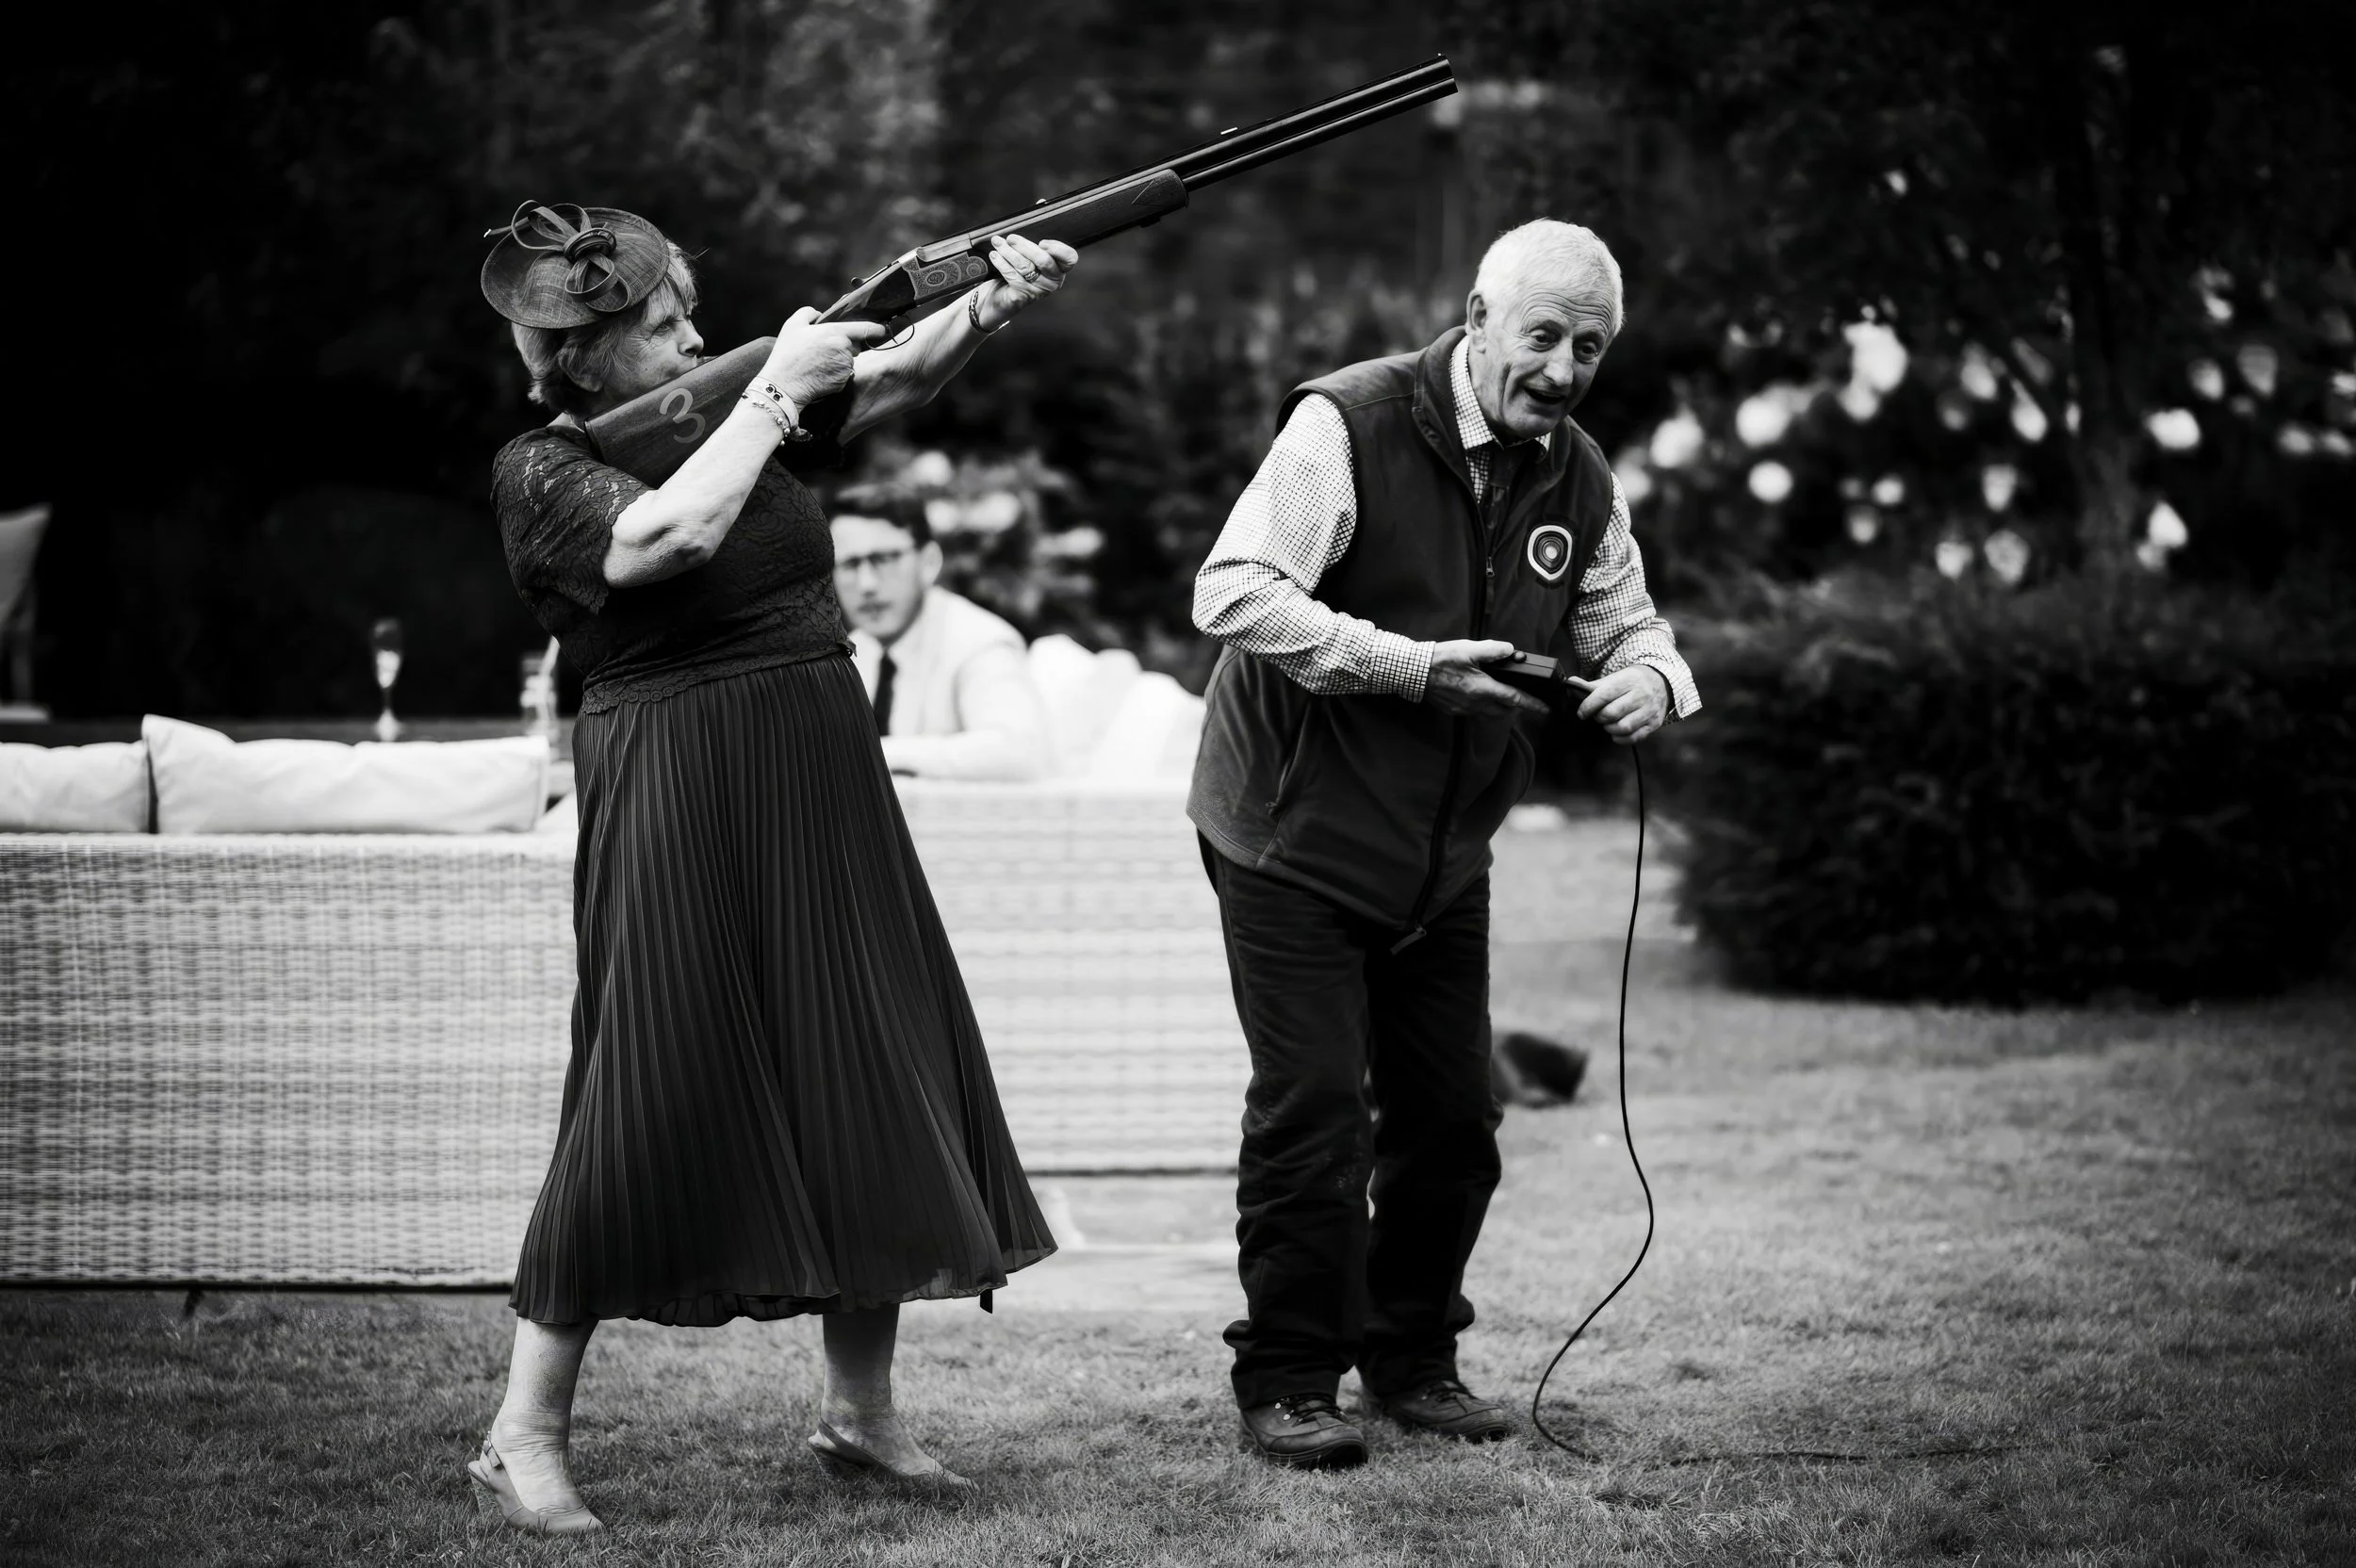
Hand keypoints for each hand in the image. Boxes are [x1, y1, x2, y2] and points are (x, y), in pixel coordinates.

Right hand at [762, 306, 890, 409]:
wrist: (784, 385)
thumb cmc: (787, 354)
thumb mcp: (792, 325)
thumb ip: (808, 313)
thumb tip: (819, 314)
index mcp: (836, 333)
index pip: (864, 329)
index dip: (875, 329)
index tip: (882, 329)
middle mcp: (845, 350)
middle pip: (854, 346)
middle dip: (844, 346)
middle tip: (822, 350)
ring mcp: (845, 368)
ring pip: (848, 361)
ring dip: (839, 361)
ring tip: (817, 363)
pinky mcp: (843, 382)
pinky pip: (844, 375)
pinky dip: (835, 374)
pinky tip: (820, 373)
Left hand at [974, 234, 1077, 329]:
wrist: (1004, 295)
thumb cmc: (1020, 273)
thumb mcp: (1031, 257)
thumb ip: (1034, 247)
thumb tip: (1021, 237)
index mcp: (1060, 269)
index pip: (1070, 258)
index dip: (1058, 249)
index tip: (1042, 242)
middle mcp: (1053, 282)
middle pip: (1044, 260)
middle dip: (1024, 246)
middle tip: (1011, 238)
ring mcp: (1039, 291)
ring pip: (1025, 267)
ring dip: (1008, 252)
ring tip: (997, 243)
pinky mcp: (1024, 296)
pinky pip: (1012, 275)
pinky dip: (1001, 263)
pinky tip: (994, 255)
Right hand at [1424, 639, 1550, 718]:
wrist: (1414, 672)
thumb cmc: (1440, 660)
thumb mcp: (1469, 649)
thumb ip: (1493, 650)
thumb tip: (1510, 651)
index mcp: (1483, 688)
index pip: (1515, 699)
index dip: (1533, 705)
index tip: (1546, 710)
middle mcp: (1476, 703)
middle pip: (1504, 710)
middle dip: (1516, 706)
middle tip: (1521, 697)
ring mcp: (1464, 709)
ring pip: (1490, 713)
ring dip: (1499, 707)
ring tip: (1501, 695)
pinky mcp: (1454, 710)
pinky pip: (1474, 712)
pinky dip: (1482, 706)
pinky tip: (1477, 694)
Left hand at [1577, 665, 1670, 745]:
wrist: (1661, 682)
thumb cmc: (1631, 682)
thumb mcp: (1615, 678)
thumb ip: (1593, 684)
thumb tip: (1572, 683)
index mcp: (1629, 680)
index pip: (1604, 695)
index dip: (1589, 706)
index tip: (1582, 712)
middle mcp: (1642, 695)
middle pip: (1612, 713)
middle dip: (1599, 717)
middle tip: (1597, 716)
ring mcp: (1650, 710)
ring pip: (1624, 727)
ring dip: (1609, 728)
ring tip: (1607, 723)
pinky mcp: (1655, 723)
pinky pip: (1635, 737)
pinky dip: (1621, 739)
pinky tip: (1615, 733)